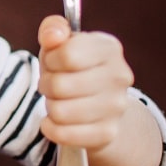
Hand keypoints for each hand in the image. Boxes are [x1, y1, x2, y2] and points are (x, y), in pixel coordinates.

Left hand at [36, 15, 134, 151]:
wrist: (99, 105)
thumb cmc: (73, 68)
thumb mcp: (60, 43)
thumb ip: (53, 30)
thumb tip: (53, 35)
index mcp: (109, 48)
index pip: (67, 54)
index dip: (50, 59)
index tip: (53, 62)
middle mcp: (119, 77)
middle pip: (59, 85)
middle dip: (46, 85)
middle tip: (52, 85)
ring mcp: (116, 107)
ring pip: (60, 112)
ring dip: (49, 106)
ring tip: (58, 100)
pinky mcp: (107, 133)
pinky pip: (64, 134)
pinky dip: (51, 128)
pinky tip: (54, 121)